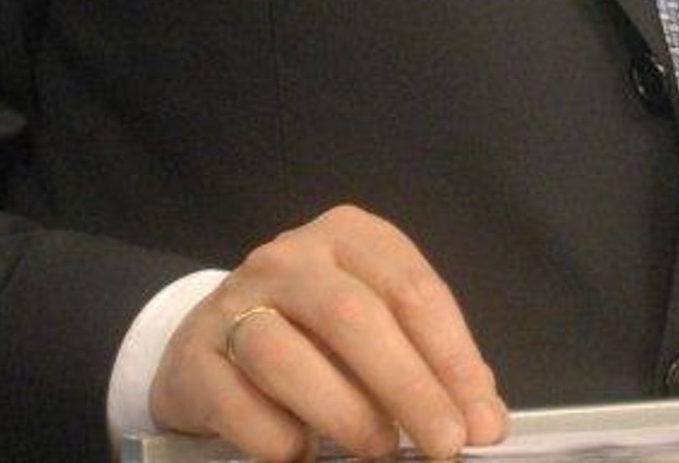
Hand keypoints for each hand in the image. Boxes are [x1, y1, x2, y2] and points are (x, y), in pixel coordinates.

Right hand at [150, 205, 507, 459]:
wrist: (210, 338)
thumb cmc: (313, 333)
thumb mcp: (375, 324)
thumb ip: (425, 357)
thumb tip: (482, 413)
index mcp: (350, 237)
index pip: (413, 290)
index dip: (453, 359)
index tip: (483, 422)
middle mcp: (291, 257)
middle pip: (354, 316)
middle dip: (409, 387)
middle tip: (446, 444)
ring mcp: (235, 301)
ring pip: (288, 356)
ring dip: (345, 413)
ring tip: (380, 449)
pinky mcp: (195, 355)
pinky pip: (238, 403)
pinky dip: (277, 438)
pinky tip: (302, 450)